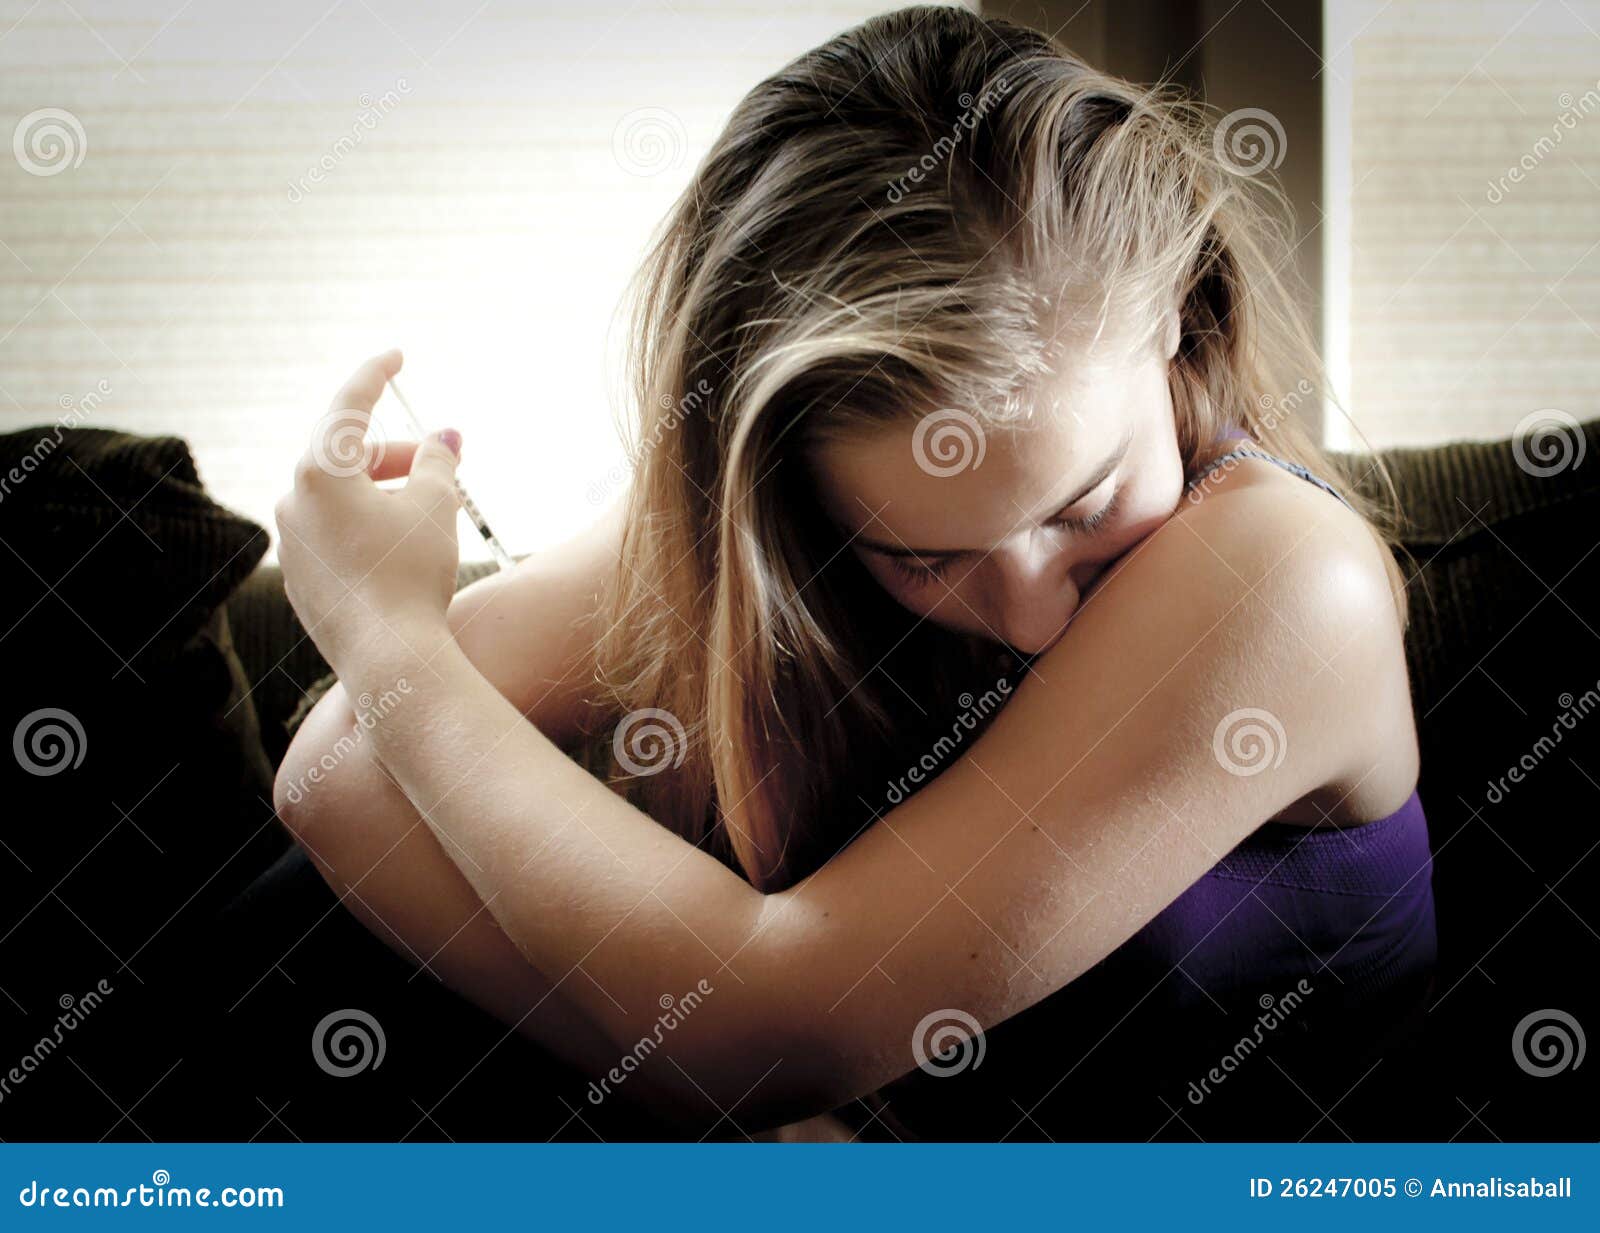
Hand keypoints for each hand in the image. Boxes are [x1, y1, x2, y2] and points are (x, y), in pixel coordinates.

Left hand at [274, 350, 461, 683]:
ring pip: (338, 498)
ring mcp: (291, 542)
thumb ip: (437, 461)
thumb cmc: (411, 572)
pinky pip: (333, 535)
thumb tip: (443, 437)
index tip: (396, 356)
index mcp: (320, 470)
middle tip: (437, 460)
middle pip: (344, 456)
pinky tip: (401, 548)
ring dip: (381, 492)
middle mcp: (293, 500)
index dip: (378, 375)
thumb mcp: (435, 505)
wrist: (387, 656)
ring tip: (425, 509)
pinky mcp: (300, 579)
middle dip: (393, 452)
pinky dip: (366, 526)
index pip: (350, 405)